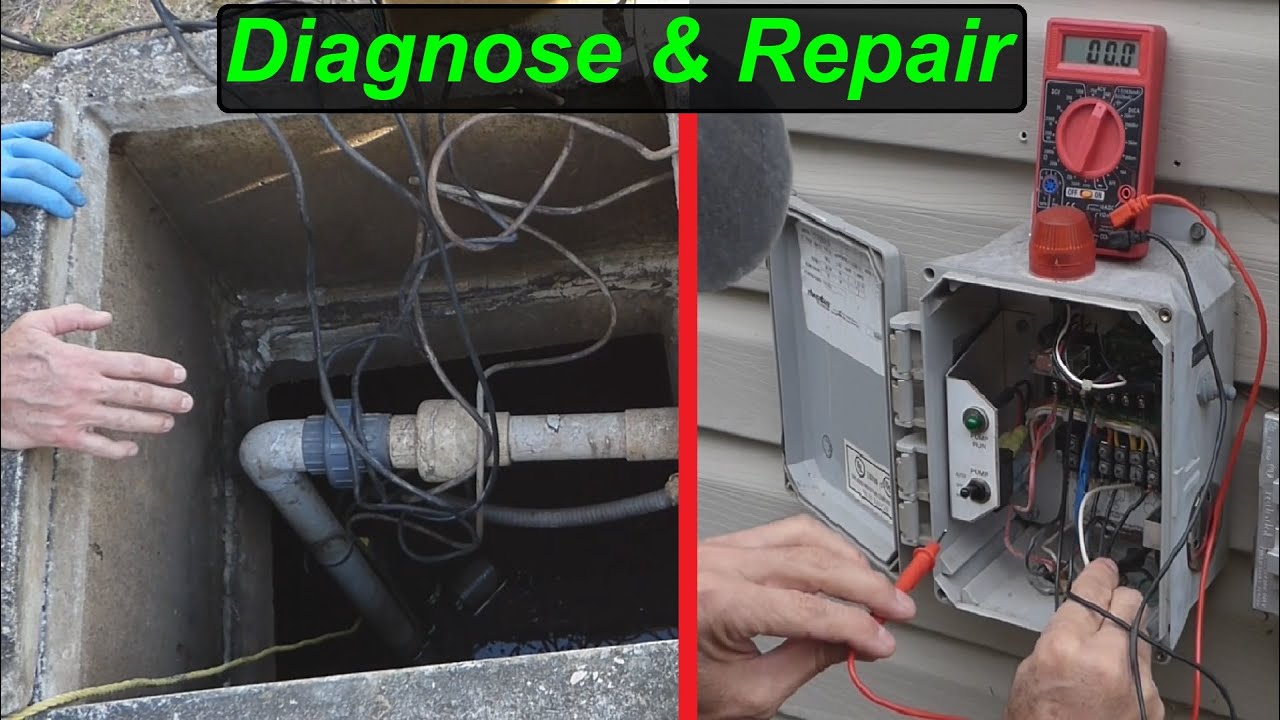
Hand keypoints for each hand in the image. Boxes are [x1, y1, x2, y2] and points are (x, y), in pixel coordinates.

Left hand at [1, 121, 85, 236]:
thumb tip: (12, 225)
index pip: (33, 191)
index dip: (55, 202)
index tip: (69, 213)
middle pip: (40, 169)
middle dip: (64, 184)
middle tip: (79, 198)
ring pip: (34, 147)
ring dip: (58, 158)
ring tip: (75, 172)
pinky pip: (13, 129)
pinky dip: (31, 127)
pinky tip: (48, 128)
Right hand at [1, 304, 192, 458]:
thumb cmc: (4, 358)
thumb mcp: (34, 325)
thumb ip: (72, 317)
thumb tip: (105, 318)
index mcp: (82, 360)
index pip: (134, 365)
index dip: (161, 370)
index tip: (180, 374)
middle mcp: (86, 388)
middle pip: (138, 394)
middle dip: (167, 398)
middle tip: (187, 402)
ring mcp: (77, 415)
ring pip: (126, 421)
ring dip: (152, 422)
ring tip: (169, 423)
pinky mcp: (64, 436)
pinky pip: (99, 447)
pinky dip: (119, 450)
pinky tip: (131, 448)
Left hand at [698, 515, 916, 718]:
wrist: (639, 665)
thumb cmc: (677, 680)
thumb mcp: (747, 692)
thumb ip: (804, 662)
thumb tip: (851, 641)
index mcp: (719, 603)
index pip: (808, 608)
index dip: (856, 626)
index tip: (883, 641)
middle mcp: (717, 565)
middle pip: (811, 561)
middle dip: (864, 585)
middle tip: (898, 609)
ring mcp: (718, 550)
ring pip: (800, 535)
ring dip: (846, 558)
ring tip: (876, 587)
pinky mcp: (721, 548)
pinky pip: (780, 532)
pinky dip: (818, 546)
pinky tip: (839, 563)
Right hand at [1004, 558, 1163, 719]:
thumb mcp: (1029, 674)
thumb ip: (1058, 641)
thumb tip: (1077, 622)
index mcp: (1064, 647)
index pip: (1093, 590)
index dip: (1099, 573)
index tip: (1103, 565)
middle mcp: (1106, 659)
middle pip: (1131, 602)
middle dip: (1120, 598)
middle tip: (1109, 600)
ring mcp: (1136, 682)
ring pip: (1142, 636)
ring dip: (1126, 636)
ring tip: (1105, 652)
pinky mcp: (1153, 704)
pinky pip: (1146, 670)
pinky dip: (1131, 670)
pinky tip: (1112, 683)